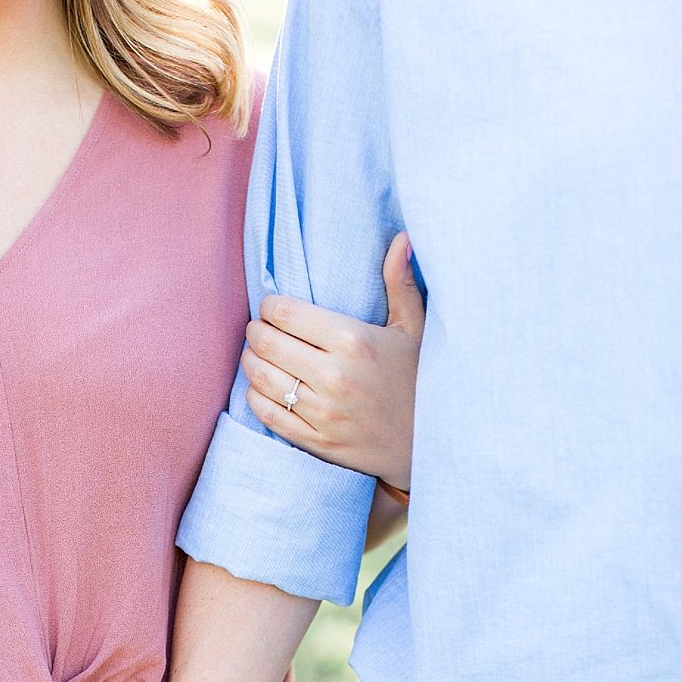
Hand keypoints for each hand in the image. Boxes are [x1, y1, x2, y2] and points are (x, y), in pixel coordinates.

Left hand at [241, 231, 424, 490]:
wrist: (430, 443)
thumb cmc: (420, 379)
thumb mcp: (415, 329)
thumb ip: (400, 283)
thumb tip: (402, 238)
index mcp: (354, 341)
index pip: (285, 313)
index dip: (269, 306)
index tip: (272, 307)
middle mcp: (334, 376)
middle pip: (265, 343)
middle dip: (255, 331)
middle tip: (260, 329)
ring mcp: (322, 412)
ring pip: (258, 377)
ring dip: (250, 361)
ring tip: (258, 354)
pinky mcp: (314, 440)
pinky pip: (265, 412)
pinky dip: (255, 395)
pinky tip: (264, 386)